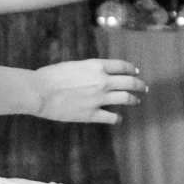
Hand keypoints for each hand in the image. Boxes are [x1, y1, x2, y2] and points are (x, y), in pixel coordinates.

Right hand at [30, 58, 148, 124]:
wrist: (40, 92)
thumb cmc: (51, 76)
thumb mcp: (73, 65)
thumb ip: (89, 70)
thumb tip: (98, 74)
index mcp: (96, 66)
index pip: (122, 66)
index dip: (132, 69)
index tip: (136, 71)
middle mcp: (102, 81)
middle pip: (129, 82)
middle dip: (139, 85)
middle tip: (144, 87)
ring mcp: (99, 98)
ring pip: (126, 99)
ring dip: (133, 100)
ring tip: (136, 101)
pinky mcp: (92, 114)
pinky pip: (112, 117)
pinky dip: (118, 118)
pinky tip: (118, 119)